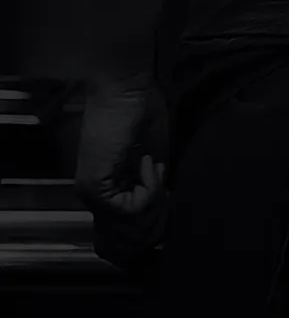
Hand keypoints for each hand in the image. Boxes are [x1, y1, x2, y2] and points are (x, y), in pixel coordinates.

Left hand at [73, 77, 168, 271]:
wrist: (126, 90)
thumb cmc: (142, 111)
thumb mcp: (156, 155)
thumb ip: (156, 182)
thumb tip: (167, 207)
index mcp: (108, 184)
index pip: (128, 220)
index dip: (155, 212)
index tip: (168, 188)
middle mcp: (94, 192)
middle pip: (130, 227)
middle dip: (157, 208)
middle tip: (165, 180)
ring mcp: (90, 191)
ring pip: (130, 221)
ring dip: (153, 195)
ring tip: (156, 167)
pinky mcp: (94, 186)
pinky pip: (128, 208)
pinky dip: (148, 190)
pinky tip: (149, 164)